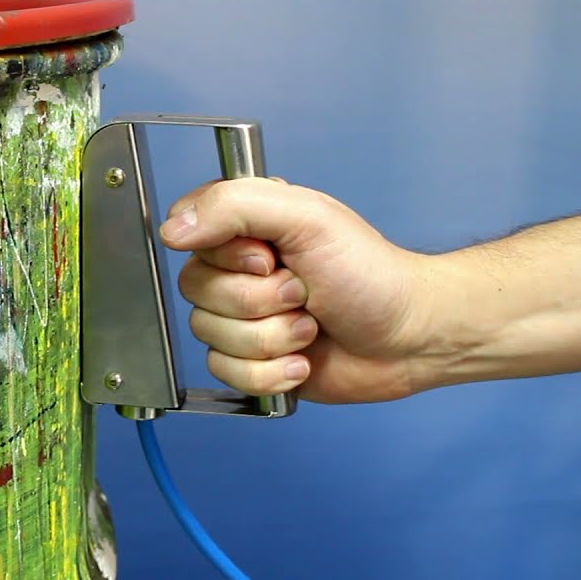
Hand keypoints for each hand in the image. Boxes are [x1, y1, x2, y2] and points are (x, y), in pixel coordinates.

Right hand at [160, 177, 434, 403]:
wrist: (407, 338)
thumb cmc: (370, 274)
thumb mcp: (307, 218)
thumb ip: (234, 206)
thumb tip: (172, 229)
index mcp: (245, 227)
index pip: (188, 234)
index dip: (226, 256)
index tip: (268, 257)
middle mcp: (237, 271)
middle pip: (196, 291)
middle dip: (259, 302)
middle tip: (303, 292)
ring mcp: (242, 318)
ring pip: (211, 337)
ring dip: (271, 339)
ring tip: (310, 327)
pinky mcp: (250, 361)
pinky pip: (227, 373)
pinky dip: (272, 372)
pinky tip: (303, 360)